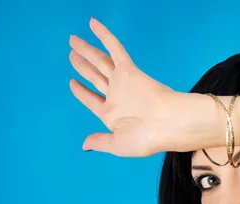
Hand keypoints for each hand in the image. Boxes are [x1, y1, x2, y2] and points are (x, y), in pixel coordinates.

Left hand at [69, 18, 194, 155]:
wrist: (168, 124)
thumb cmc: (147, 138)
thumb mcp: (118, 145)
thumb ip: (101, 141)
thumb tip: (85, 144)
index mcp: (113, 115)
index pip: (92, 100)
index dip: (81, 92)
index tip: (72, 82)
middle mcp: (116, 96)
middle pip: (95, 77)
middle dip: (83, 66)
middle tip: (71, 54)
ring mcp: (122, 82)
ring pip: (100, 61)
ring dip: (87, 50)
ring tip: (73, 40)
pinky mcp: (129, 70)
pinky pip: (114, 49)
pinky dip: (104, 35)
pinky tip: (92, 23)